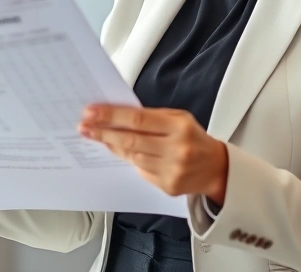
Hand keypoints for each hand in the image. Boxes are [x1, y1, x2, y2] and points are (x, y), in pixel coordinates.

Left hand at [78, 105, 227, 203]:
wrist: (216, 168)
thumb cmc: (193, 138)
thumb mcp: (178, 118)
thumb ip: (150, 117)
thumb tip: (116, 117)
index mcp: (179, 127)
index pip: (137, 119)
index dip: (111, 116)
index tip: (90, 112)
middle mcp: (177, 149)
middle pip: (131, 140)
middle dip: (103, 132)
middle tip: (84, 127)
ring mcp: (172, 171)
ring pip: (132, 157)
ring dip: (112, 146)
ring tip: (98, 136)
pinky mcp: (167, 187)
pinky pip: (140, 171)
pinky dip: (130, 160)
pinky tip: (121, 152)